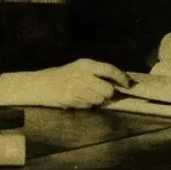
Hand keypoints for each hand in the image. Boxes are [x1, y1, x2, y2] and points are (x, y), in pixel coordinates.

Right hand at [0, 58, 130, 108]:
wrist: (42, 84)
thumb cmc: (64, 76)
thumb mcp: (80, 68)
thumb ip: (97, 73)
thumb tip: (118, 81)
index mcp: (86, 64)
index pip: (110, 70)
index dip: (122, 78)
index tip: (128, 84)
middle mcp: (82, 74)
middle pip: (108, 90)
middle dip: (108, 94)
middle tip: (102, 92)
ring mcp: (77, 87)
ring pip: (99, 100)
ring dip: (97, 100)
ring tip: (87, 95)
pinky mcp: (72, 99)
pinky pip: (89, 105)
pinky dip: (87, 104)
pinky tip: (78, 98)